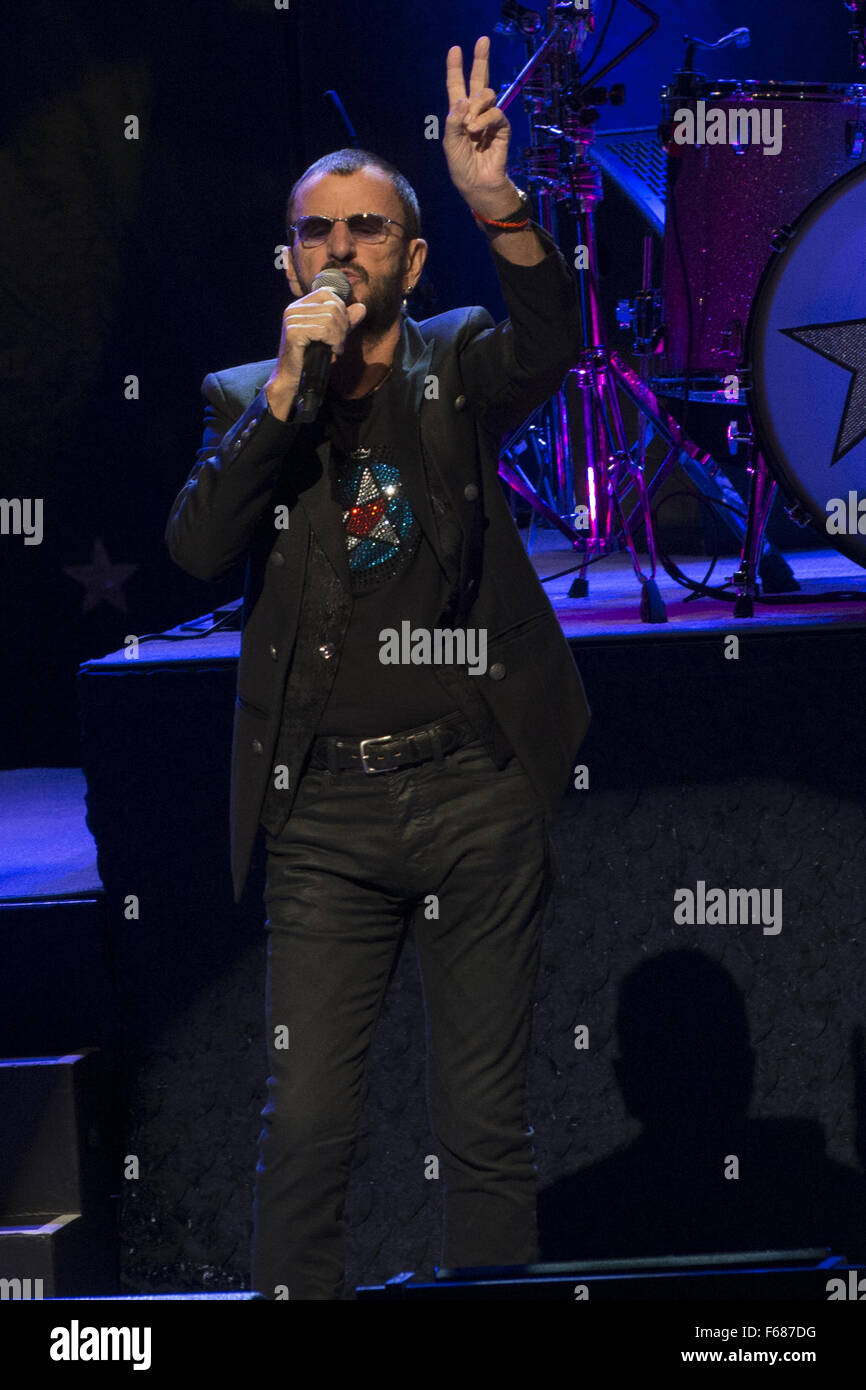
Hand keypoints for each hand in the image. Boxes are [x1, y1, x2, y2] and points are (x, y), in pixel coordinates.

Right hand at [270, 287, 367, 385]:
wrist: (294, 379)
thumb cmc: (311, 358)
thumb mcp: (332, 336)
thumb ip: (345, 321)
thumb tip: (362, 307)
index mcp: (300, 306)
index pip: (327, 293)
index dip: (341, 310)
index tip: (342, 329)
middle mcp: (293, 309)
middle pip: (332, 306)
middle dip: (343, 326)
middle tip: (340, 343)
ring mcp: (292, 319)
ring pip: (330, 319)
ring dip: (339, 336)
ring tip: (336, 348)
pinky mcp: (293, 332)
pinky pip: (324, 330)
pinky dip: (334, 341)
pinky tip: (333, 351)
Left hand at [444, 35, 512, 213]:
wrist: (478, 184)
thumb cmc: (462, 167)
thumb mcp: (451, 144)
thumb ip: (454, 121)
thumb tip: (464, 100)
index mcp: (459, 114)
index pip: (456, 86)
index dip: (455, 68)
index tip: (455, 49)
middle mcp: (475, 112)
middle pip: (478, 80)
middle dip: (480, 59)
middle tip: (482, 40)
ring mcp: (489, 118)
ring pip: (486, 94)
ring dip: (476, 107)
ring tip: (470, 128)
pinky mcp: (501, 127)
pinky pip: (495, 112)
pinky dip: (484, 120)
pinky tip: (477, 131)